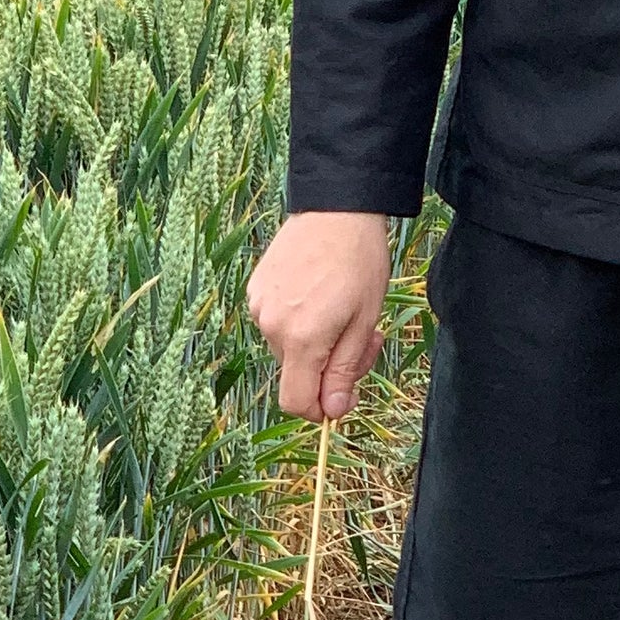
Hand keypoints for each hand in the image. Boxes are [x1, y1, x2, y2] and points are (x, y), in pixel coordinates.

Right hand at [246, 211, 392, 420]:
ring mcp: (259, 305)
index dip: (321, 409)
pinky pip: (276, 321)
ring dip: (315, 342)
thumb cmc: (360, 260)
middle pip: (296, 373)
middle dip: (330, 366)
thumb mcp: (364, 320)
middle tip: (364, 337)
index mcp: (301, 338)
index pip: (296, 401)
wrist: (337, 206)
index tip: (346, 394)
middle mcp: (271, 325)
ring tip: (343, 308)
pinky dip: (299, 320)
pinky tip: (320, 292)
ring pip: (287, 347)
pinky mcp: (255, 288)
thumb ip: (345, 369)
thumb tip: (332, 412)